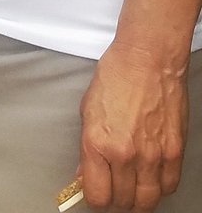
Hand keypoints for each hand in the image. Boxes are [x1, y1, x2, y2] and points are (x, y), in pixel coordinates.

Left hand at [77, 40, 187, 209]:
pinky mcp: (174, 152)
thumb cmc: (115, 77)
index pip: (96, 194)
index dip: (94, 199)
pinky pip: (168, 186)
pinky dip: (159, 188)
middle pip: (122, 201)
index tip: (93, 194)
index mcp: (97, 142)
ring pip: (147, 201)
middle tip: (111, 191)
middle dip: (114, 200)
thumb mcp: (88, 110)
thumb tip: (86, 173)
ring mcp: (153, 156)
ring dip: (137, 200)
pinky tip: (151, 179)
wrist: (147, 61)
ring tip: (130, 189)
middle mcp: (125, 154)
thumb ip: (88, 147)